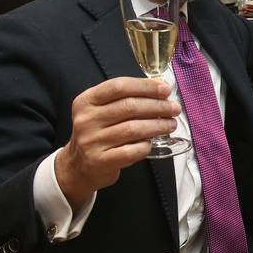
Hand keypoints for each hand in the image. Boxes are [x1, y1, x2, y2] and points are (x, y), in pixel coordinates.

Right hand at [55, 77, 179, 209]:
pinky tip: (152, 143)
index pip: (118, 87)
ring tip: (171, 124)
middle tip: (174, 108)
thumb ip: (125, 98)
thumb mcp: (101, 111)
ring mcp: (91, 141)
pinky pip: (131, 151)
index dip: (145, 86)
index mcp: (86, 101)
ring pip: (132, 129)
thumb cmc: (98, 133)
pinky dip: (145, 146)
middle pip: (129, 107)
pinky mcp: (99, 161)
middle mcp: (86, 119)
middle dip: (157, 106)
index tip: (165, 89)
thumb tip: (160, 89)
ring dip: (157, 125)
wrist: (78, 166)